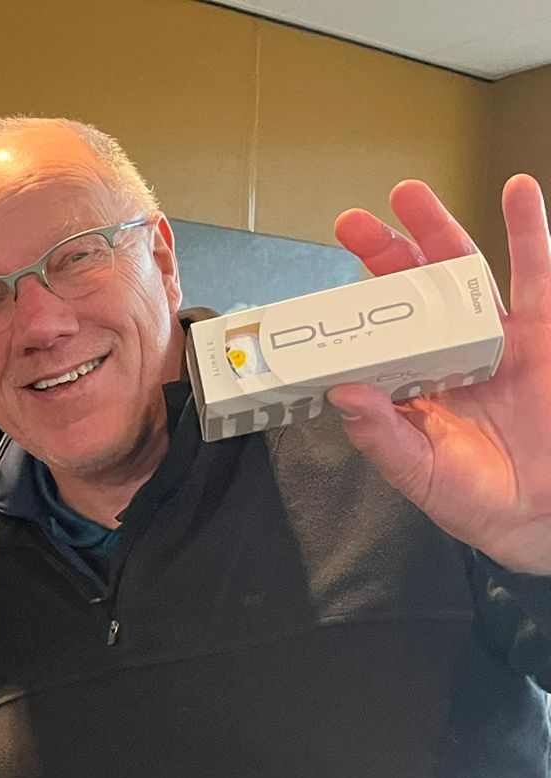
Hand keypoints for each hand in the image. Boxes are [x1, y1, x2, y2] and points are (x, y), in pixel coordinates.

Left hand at [330, 175, 550, 573]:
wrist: (542, 515)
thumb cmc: (478, 501)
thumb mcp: (418, 473)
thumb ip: (381, 435)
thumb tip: (342, 393)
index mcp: (414, 385)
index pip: (378, 335)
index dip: (354, 307)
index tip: (321, 289)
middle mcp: (451, 354)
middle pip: (413, 291)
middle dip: (384, 253)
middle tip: (352, 222)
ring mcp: (499, 339)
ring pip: (465, 271)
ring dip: (440, 229)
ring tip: (411, 194)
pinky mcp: (544, 332)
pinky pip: (538, 274)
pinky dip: (529, 229)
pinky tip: (518, 190)